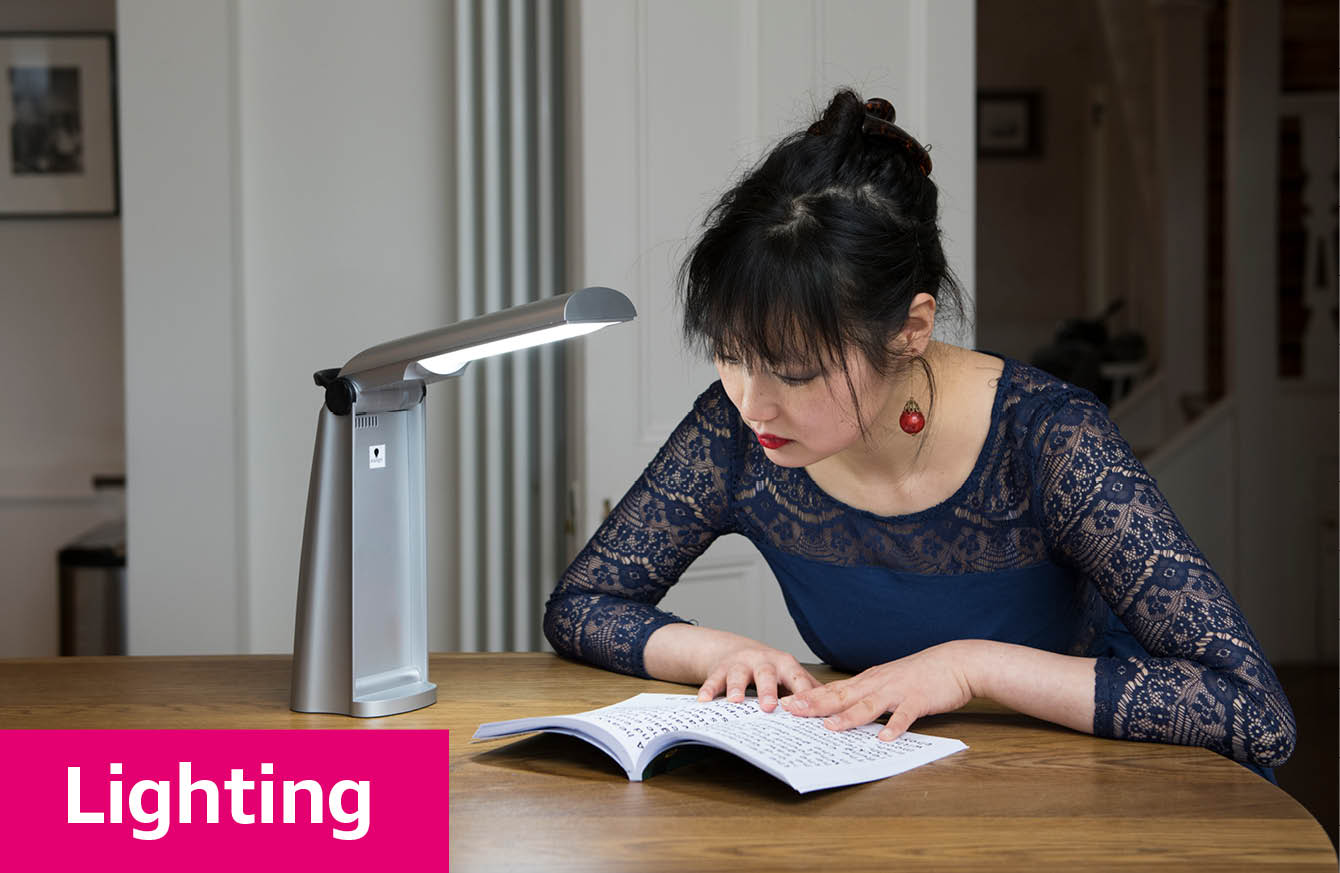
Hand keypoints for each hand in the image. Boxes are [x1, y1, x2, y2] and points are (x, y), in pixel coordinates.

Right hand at [697, 646, 819, 711]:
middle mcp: (763, 662)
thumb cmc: (770, 669)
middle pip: (766, 674)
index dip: (803, 694)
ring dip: (737, 688)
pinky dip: (708, 690)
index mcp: (785, 665)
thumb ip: (809, 690)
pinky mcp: (721, 669)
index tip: (808, 711)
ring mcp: (740, 664)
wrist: (737, 651)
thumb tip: (835, 710)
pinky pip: (713, 679)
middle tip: (769, 708)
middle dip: (767, 691)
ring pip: (738, 675)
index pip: (798, 679)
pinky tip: (704, 701)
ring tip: (736, 702)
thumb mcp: (791, 675)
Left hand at [778, 642, 973, 739]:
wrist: (956, 663)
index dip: (809, 697)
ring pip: (869, 705)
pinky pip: (905, 715)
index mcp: (869, 680)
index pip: (833, 689)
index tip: (786, 703)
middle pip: (842, 695)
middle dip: (815, 704)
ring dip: (849, 717)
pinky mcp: (919, 699)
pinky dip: (894, 727)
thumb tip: (844, 710)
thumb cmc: (922, 675)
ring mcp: (898, 691)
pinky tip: (884, 738)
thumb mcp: (889, 681)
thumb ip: (868, 694)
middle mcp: (878, 683)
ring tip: (830, 727)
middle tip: (791, 711)